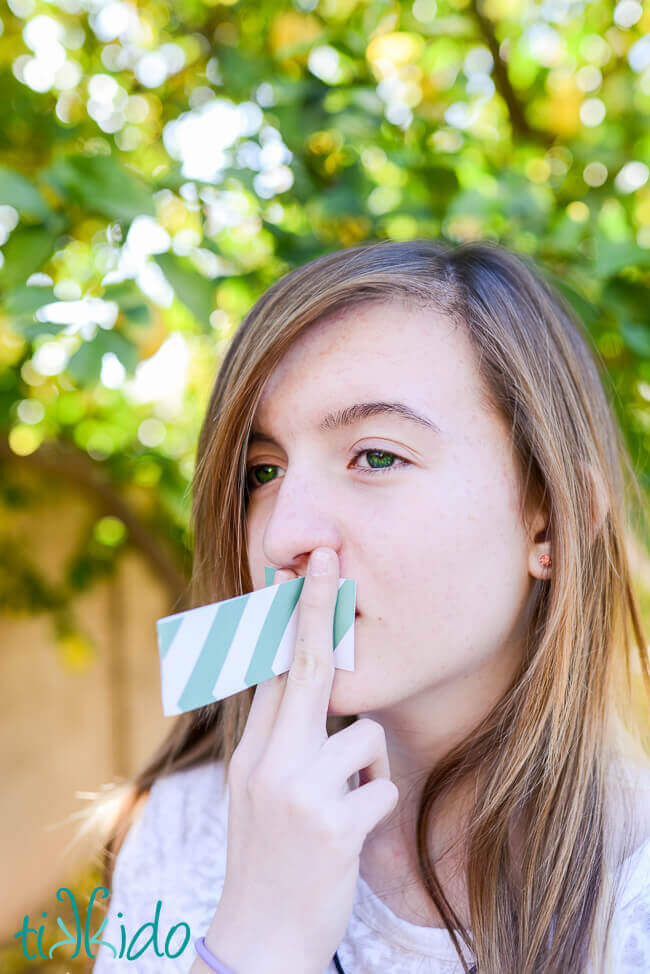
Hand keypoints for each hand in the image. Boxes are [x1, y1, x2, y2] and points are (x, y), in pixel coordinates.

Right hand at [206, 547, 398, 973]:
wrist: (258, 939)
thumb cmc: (268, 855)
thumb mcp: (255, 792)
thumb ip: (277, 738)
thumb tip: (297, 685)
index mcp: (250, 753)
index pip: (267, 672)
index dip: (282, 619)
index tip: (294, 573)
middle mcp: (268, 764)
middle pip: (302, 670)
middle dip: (319, 608)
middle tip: (330, 558)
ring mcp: (299, 794)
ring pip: (365, 737)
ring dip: (367, 767)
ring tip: (342, 805)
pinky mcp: (333, 827)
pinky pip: (383, 787)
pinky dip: (377, 806)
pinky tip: (352, 836)